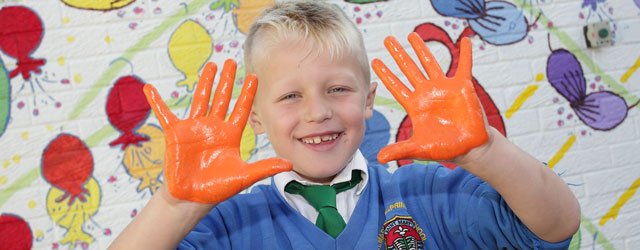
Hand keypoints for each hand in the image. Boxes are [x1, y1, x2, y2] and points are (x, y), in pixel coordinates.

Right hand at [144, 60, 291, 203]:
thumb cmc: (217, 188)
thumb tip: (289, 164)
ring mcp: (194, 128)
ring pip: (201, 99)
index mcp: (230, 135)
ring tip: (210, 66)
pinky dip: (157, 102)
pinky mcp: (176, 134)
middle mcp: (213, 127)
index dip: (247, 93)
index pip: (241, 109)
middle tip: (230, 62)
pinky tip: (149, 88)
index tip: (253, 76)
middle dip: (227, 80)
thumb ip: (264, 167)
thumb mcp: (243, 176)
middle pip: (222, 98)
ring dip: (205, 82)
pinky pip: (164, 114)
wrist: (192, 198)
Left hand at [372, 33, 487, 162]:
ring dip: (422, 49)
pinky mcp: (463, 87)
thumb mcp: (419, 149)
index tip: (376, 61)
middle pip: (409, 69)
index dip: (386, 74)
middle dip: (398, 55)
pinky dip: (465, 54)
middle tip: (388, 39)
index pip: (397, 86)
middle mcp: (427, 93)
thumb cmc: (444, 147)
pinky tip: (464, 40)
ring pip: (430, 63)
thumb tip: (379, 159)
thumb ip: (399, 150)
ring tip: (412, 35)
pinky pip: (464, 66)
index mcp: (415, 105)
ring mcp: (444, 88)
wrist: (469, 148)